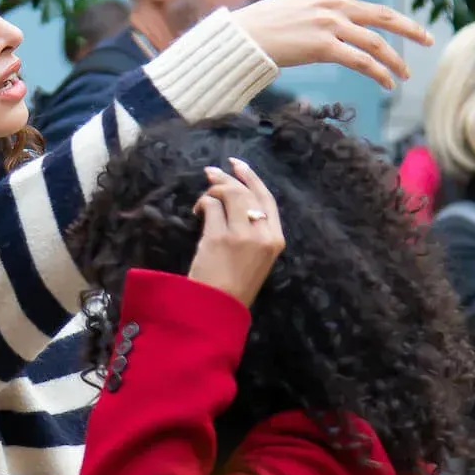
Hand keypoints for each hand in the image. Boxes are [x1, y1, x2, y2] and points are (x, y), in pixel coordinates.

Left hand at [188, 158, 285, 305]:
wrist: (218, 309)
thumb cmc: (234, 287)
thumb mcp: (256, 259)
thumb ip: (254, 233)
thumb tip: (235, 204)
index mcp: (276, 240)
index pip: (267, 199)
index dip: (253, 179)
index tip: (239, 165)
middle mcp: (263, 234)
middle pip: (247, 193)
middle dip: (229, 178)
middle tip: (212, 171)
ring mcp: (241, 235)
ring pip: (229, 195)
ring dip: (213, 189)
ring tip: (204, 192)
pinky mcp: (219, 237)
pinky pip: (211, 207)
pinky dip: (203, 204)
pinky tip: (198, 211)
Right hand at [231, 0, 433, 88]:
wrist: (243, 37)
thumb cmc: (265, 24)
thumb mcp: (298, 2)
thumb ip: (325, 5)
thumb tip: (345, 18)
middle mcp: (332, 2)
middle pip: (383, 15)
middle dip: (411, 29)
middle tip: (428, 40)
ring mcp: (329, 24)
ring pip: (376, 43)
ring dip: (395, 61)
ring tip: (405, 74)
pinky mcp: (323, 47)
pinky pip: (361, 62)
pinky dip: (379, 74)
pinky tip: (387, 84)